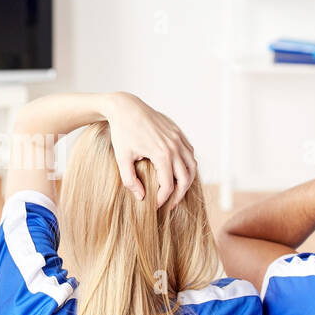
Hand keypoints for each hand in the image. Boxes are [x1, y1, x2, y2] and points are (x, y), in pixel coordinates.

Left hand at [103, 92, 197, 207]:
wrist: (126, 107)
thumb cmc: (122, 132)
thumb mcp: (122, 158)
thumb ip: (130, 180)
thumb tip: (142, 197)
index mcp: (162, 154)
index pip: (168, 186)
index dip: (162, 200)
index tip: (154, 206)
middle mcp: (174, 147)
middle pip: (186, 179)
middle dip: (179, 196)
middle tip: (170, 206)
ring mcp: (178, 138)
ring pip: (192, 166)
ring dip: (187, 181)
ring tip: (177, 192)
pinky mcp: (178, 133)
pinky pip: (190, 153)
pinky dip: (188, 165)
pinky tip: (178, 172)